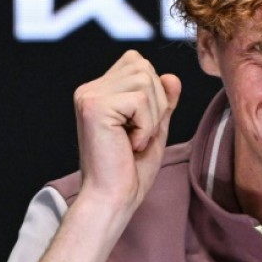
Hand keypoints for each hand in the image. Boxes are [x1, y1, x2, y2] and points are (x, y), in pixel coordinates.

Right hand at [73, 50, 180, 212]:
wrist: (113, 199)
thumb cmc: (131, 170)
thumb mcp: (154, 129)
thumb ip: (163, 101)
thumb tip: (172, 76)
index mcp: (99, 91)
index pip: (137, 63)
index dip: (153, 92)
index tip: (139, 126)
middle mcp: (89, 89)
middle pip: (144, 68)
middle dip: (156, 104)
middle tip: (139, 136)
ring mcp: (89, 96)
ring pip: (145, 81)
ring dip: (151, 117)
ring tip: (134, 141)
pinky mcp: (94, 106)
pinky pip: (141, 100)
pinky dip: (146, 126)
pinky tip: (130, 144)